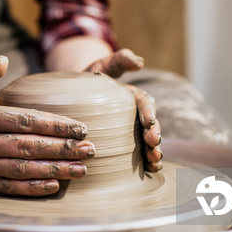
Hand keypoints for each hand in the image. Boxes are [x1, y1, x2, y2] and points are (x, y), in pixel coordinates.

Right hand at [0, 56, 95, 195]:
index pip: (22, 121)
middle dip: (61, 149)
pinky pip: (10, 188)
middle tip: (89, 149)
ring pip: (21, 169)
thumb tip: (2, 59)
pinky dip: (33, 189)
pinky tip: (56, 184)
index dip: (54, 125)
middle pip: (26, 147)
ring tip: (81, 168)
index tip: (81, 127)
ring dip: (54, 170)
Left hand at [83, 49, 162, 171]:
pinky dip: (146, 162)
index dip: (149, 114)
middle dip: (154, 137)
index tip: (149, 124)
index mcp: (133, 96)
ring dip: (153, 152)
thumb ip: (121, 60)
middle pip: (150, 126)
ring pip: (147, 142)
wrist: (76, 93)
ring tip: (154, 162)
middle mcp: (136, 114)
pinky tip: (149, 171)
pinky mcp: (124, 142)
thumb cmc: (91, 77)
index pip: (145, 104)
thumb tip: (140, 62)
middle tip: (154, 147)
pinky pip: (138, 153)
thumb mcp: (104, 65)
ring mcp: (131, 129)